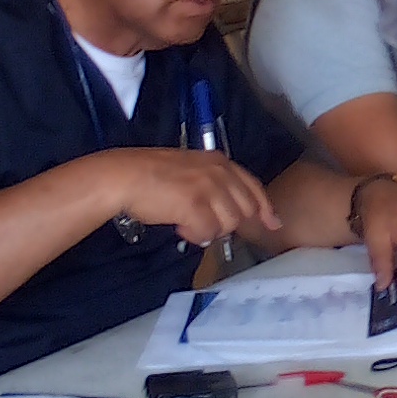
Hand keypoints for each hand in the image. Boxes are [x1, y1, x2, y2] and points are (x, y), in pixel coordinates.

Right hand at [103, 148, 279, 246]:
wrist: (124, 176)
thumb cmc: (150, 174)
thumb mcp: (190, 169)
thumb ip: (212, 184)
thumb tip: (226, 208)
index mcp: (219, 162)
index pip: (253, 187)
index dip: (264, 207)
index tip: (272, 223)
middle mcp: (218, 173)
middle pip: (244, 210)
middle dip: (227, 222)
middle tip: (202, 222)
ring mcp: (208, 188)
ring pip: (228, 224)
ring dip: (208, 229)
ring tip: (186, 222)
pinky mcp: (195, 205)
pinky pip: (207, 233)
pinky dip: (194, 235)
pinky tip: (179, 227)